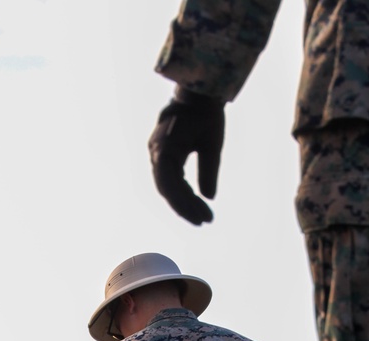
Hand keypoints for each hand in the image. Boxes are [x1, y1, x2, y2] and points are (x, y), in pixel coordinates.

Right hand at [148, 88, 224, 225]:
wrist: (197, 91)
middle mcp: (156, 153)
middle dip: (185, 208)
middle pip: (167, 190)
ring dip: (183, 202)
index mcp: (164, 149)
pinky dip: (182, 191)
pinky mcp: (163, 153)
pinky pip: (170, 178)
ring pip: (167, 186)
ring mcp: (157, 153)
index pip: (171, 187)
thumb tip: (209, 197)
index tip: (204, 218)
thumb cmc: (206, 112)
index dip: (186, 206)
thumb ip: (209, 170)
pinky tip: (195, 201)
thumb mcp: (212, 142)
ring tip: (202, 215)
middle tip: (205, 221)